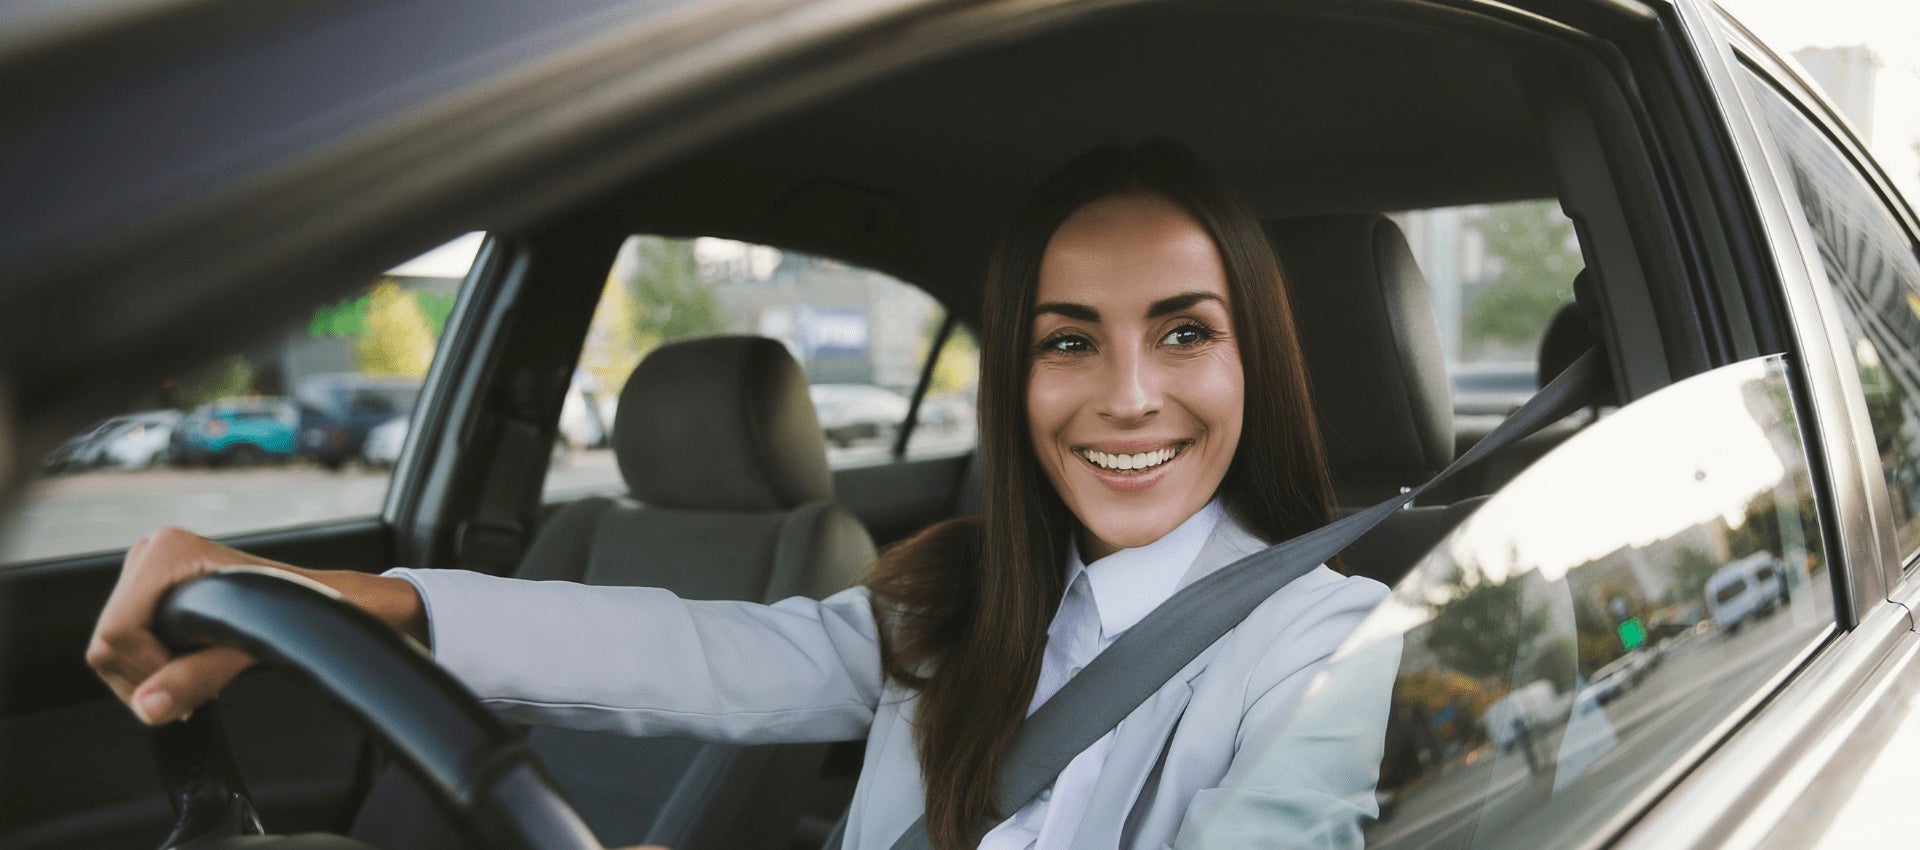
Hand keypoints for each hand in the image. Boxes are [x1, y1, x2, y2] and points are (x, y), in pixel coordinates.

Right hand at [86, 527, 286, 724]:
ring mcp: (142, 571)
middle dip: (150, 679)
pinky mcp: (143, 591)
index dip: (149, 672)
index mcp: (167, 552)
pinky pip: (120, 645)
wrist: (304, 602)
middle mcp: (148, 553)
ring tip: (200, 677)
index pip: (119, 633)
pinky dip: (150, 668)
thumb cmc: (287, 616)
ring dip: (150, 677)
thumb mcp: (245, 650)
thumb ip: (196, 676)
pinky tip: (188, 667)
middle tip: (200, 690)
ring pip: (109, 650)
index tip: (195, 687)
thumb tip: (146, 707)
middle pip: (107, 644)